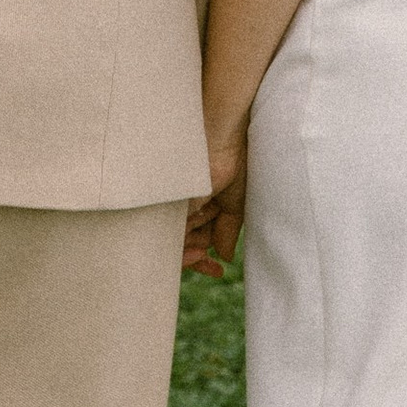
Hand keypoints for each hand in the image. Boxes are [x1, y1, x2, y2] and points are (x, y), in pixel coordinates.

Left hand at [183, 129, 248, 278]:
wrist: (223, 135)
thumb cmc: (234, 159)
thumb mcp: (236, 202)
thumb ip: (228, 229)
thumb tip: (224, 255)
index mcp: (203, 205)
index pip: (198, 239)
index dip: (204, 259)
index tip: (217, 271)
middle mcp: (186, 203)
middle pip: (183, 241)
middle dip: (195, 259)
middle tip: (212, 269)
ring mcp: (176, 200)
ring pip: (176, 238)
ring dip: (190, 253)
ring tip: (202, 253)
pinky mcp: (169, 196)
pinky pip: (170, 227)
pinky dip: (182, 240)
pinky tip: (196, 243)